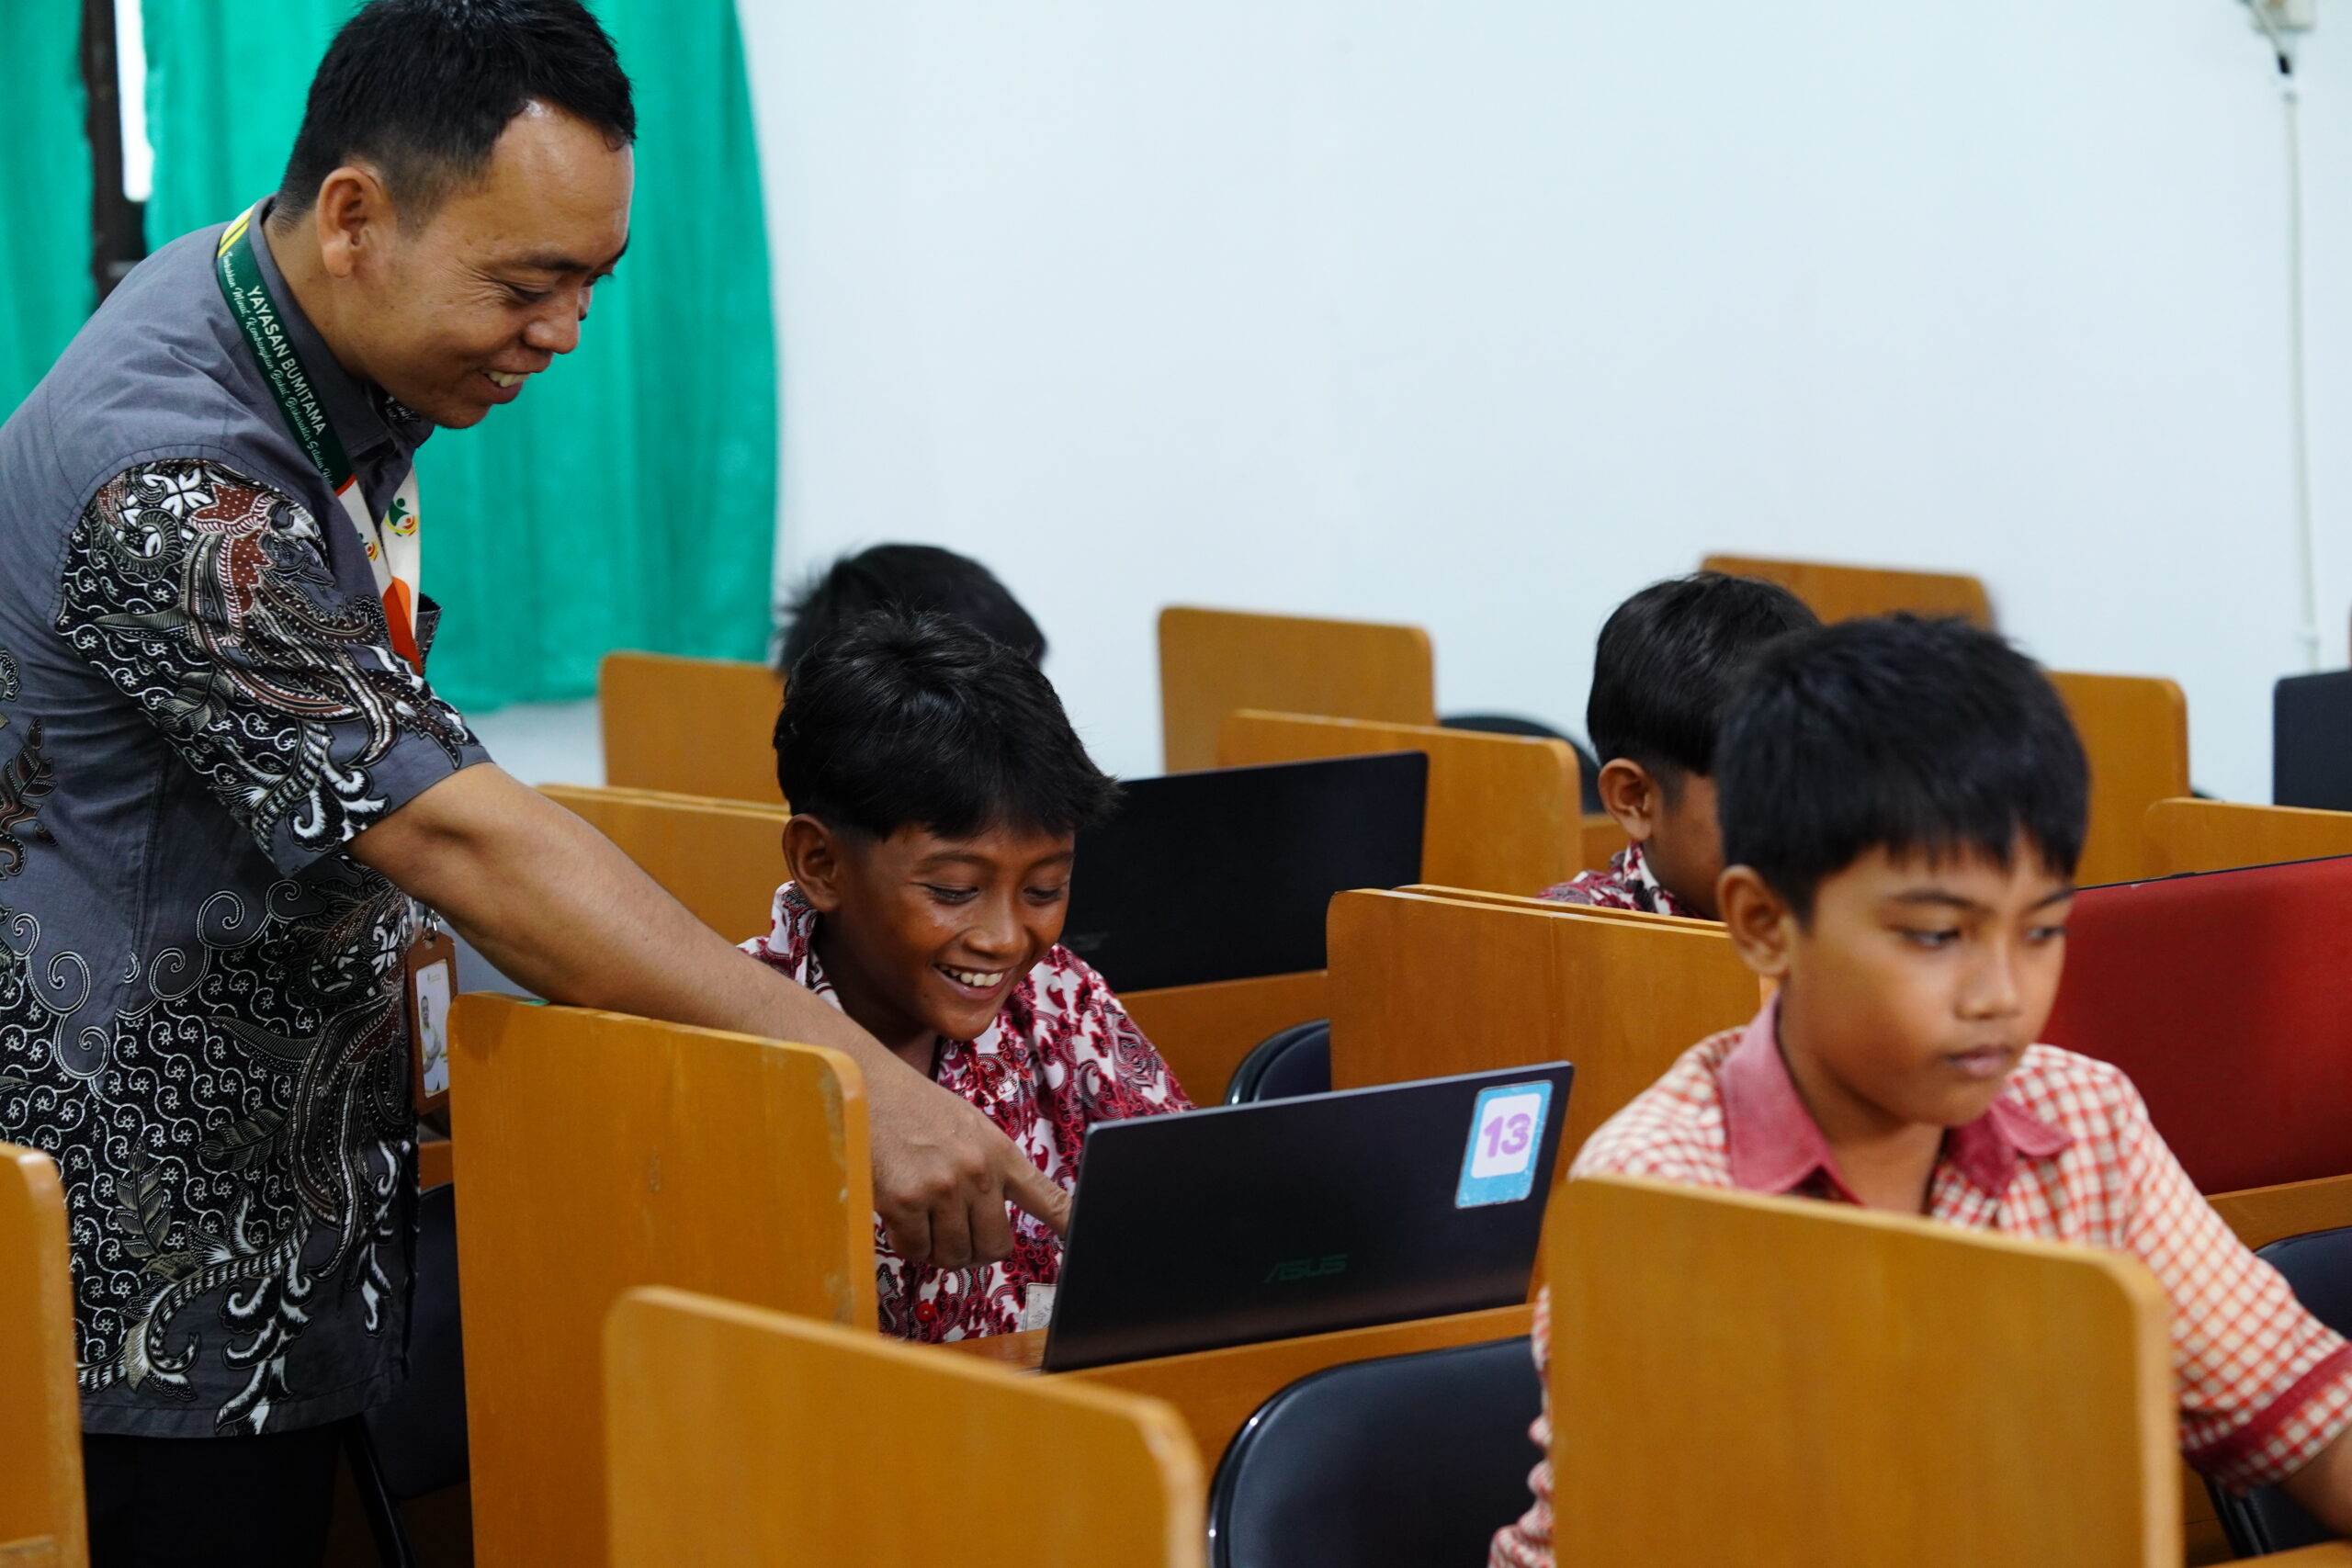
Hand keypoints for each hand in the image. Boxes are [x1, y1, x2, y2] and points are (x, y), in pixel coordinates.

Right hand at [863, 1063, 1070, 1268]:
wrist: (864, 1085)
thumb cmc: (914, 1108)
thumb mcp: (969, 1128)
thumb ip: (989, 1168)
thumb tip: (995, 1217)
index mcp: (1000, 1153)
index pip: (1047, 1199)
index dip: (1069, 1225)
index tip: (1084, 1241)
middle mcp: (978, 1172)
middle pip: (995, 1246)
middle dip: (976, 1251)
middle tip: (956, 1236)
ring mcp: (942, 1188)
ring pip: (955, 1255)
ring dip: (938, 1249)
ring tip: (924, 1220)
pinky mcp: (904, 1201)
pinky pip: (917, 1250)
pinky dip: (908, 1243)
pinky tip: (901, 1218)